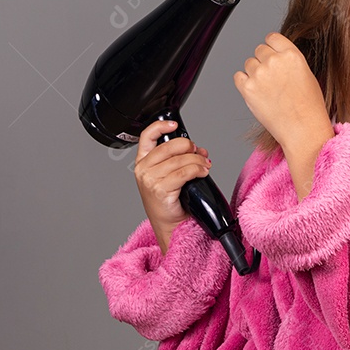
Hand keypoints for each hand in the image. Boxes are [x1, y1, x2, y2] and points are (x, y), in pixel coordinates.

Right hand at [133, 119, 210, 233]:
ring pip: (180, 160)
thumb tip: (199, 149)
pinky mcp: (160, 189)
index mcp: (143, 161)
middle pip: (170, 146)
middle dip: (190, 147)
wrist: (171, 224)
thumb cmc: (172, 200)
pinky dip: (197, 170)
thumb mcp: (172, 174)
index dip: (160, 126)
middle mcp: (143, 169)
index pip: (146, 136)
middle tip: (199, 154)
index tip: (174, 125)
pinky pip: (184, 173)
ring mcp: (150, 180)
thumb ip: (181, 158)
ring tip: (205, 165)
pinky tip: (202, 172)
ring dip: (198, 160)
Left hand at [233, 32, 330, 148]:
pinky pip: (238, 77)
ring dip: (255, 73)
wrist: (303, 129)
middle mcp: (274, 61)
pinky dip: (244, 83)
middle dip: (264, 61)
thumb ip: (289, 61)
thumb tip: (274, 56)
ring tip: (268, 89)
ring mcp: (259, 74)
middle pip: (259, 50)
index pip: (272, 37)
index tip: (272, 55)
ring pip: (249, 63)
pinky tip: (256, 92)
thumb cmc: (309, 106)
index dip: (272, 47)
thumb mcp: (306, 74)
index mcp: (292, 55)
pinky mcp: (248, 89)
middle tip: (272, 78)